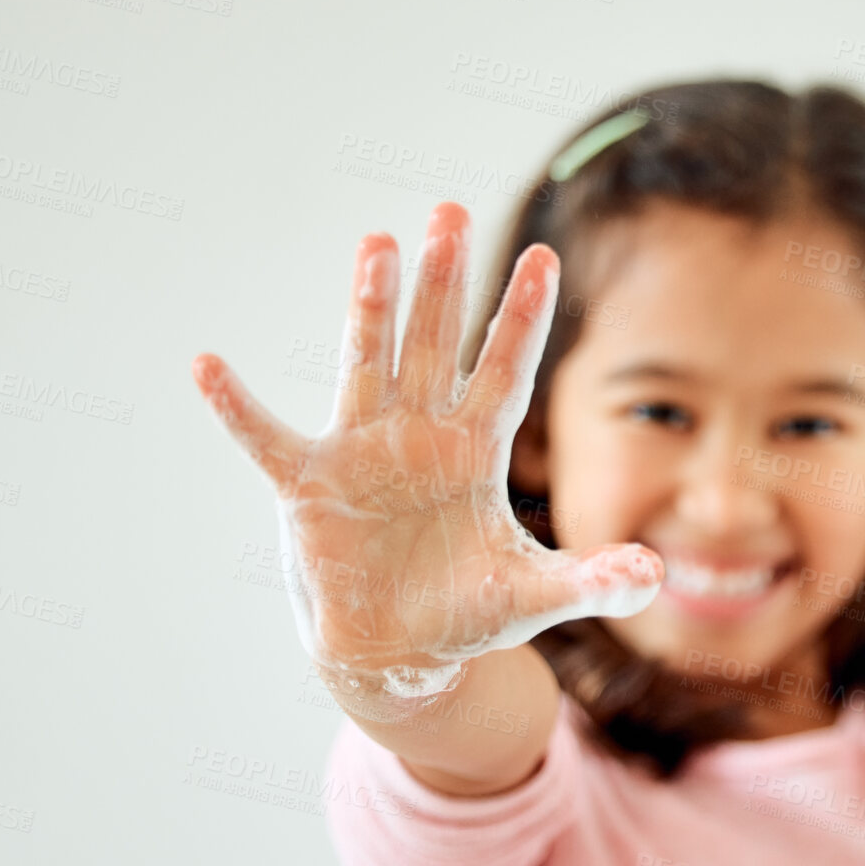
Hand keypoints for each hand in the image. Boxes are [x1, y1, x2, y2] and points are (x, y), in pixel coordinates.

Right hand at [192, 201, 661, 706]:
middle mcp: (419, 437)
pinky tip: (210, 366)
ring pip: (367, 365)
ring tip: (377, 244)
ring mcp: (361, 453)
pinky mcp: (309, 487)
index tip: (544, 256)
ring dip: (370, 309)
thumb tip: (654, 574)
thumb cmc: (469, 613)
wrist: (402, 652)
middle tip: (448, 213)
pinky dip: (237, 409)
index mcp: (475, 452)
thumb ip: (598, 580)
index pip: (505, 371)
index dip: (522, 318)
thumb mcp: (539, 596)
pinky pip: (268, 440)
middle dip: (444, 283)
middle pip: (435, 345)